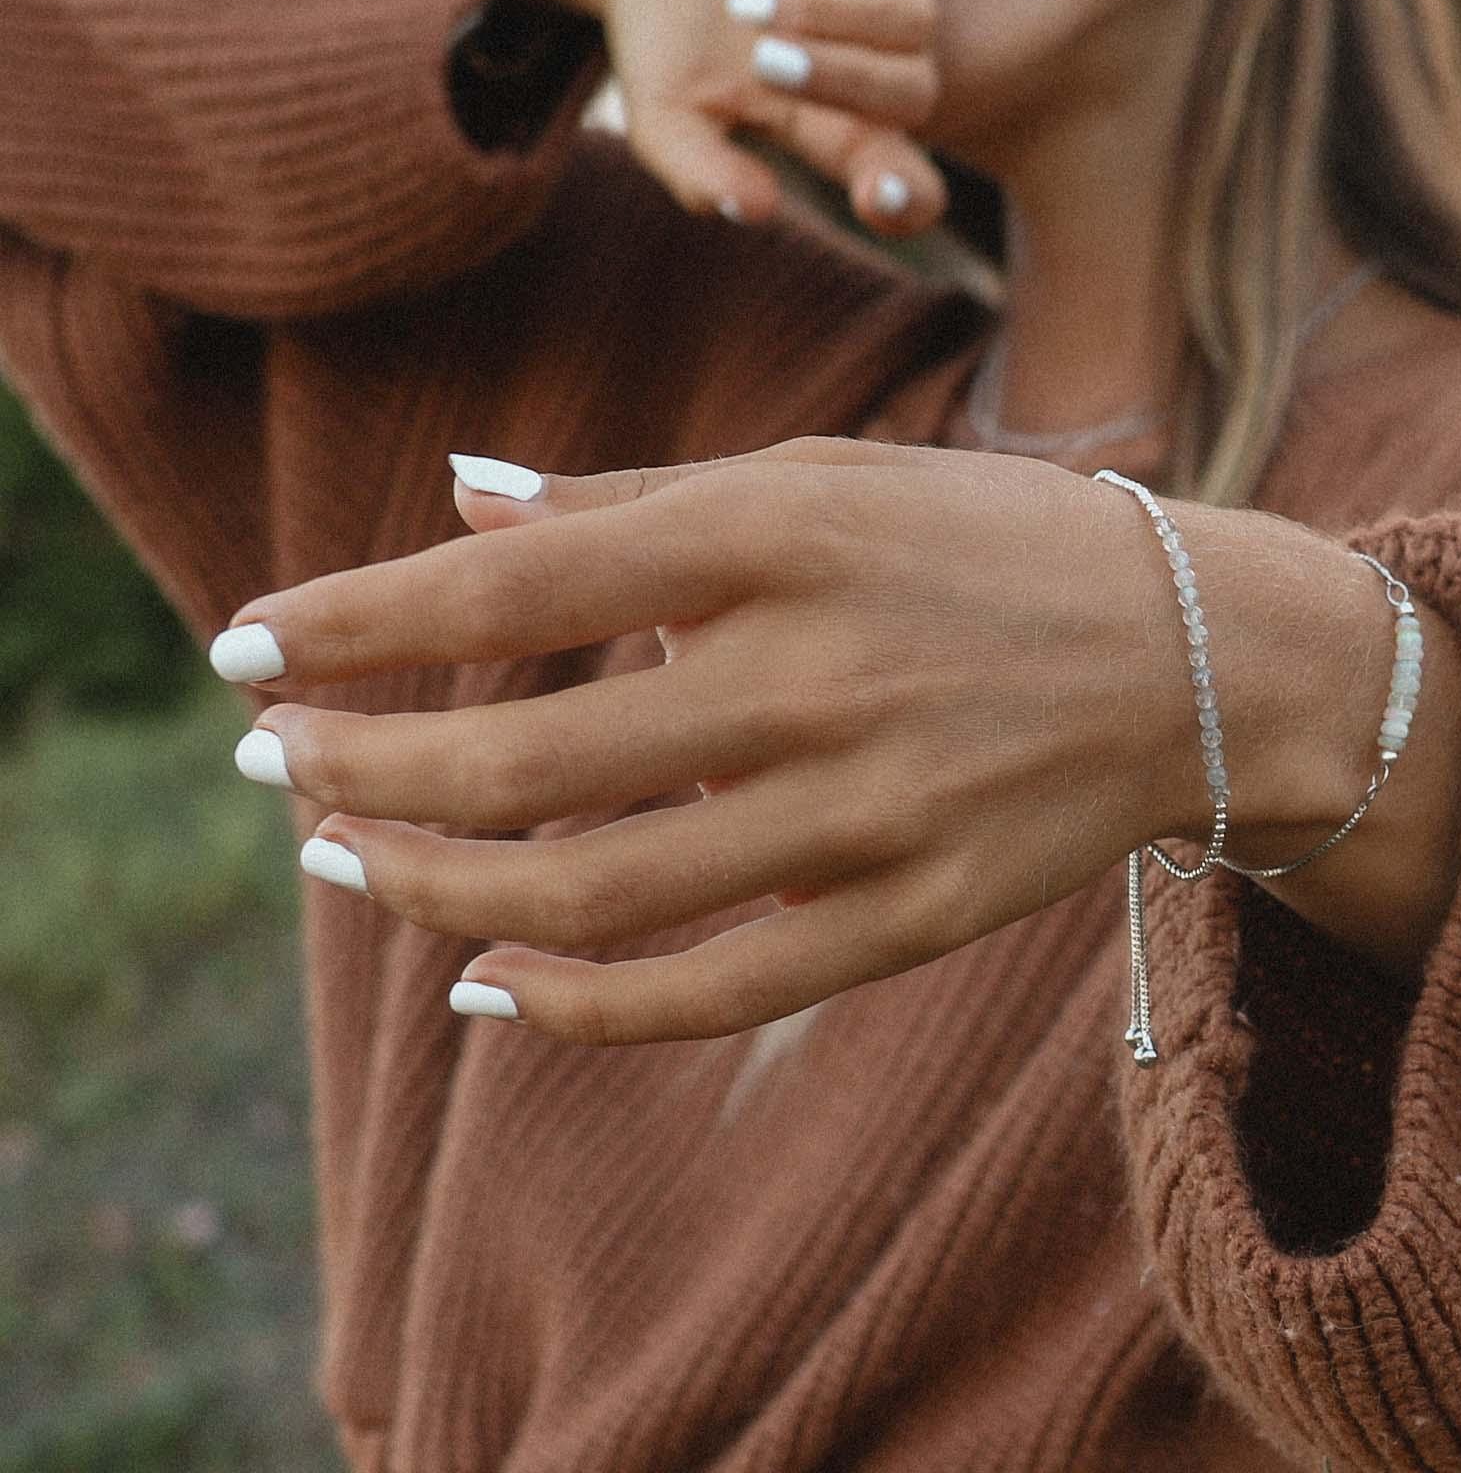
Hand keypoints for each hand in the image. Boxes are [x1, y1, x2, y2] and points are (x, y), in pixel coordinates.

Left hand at [213, 442, 1391, 1043]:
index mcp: (782, 530)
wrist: (1195, 654)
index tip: (241, 646)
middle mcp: (813, 670)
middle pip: (522, 758)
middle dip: (357, 770)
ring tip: (347, 860)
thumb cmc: (986, 541)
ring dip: (433, 888)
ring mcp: (865, 809)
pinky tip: (486, 986)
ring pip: (590, 888)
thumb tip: (461, 498)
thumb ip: (639, 494)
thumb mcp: (826, 476)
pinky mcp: (909, 916)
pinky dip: (574, 1007)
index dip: (352, 622)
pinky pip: (707, 991)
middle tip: (273, 767)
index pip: (510, 585)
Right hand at [519, 0, 945, 234]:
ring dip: (833, 17)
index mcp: (846, 128)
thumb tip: (756, 211)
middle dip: (840, 83)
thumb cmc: (667, 42)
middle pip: (912, 94)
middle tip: (763, 64)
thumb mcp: (665, 119)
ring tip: (749, 7)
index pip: (907, 183)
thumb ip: (702, 173)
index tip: (876, 196)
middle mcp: (884, 59)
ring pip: (911, 18)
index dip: (907, 197)